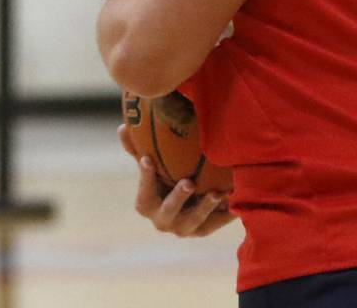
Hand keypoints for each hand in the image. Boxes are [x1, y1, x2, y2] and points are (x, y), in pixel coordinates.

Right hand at [118, 123, 234, 237]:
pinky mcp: (204, 229)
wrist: (191, 199)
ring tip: (217, 192)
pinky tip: (234, 198)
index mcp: (148, 205)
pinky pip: (215, 223)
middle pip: (168, 213)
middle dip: (177, 199)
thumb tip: (121, 127)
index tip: (148, 158)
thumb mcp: (154, 164)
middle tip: (188, 182)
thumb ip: (138, 149)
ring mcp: (184, 228)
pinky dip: (224, 212)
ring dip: (205, 207)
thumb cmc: (165, 176)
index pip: (144, 195)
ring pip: (194, 222)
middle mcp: (164, 220)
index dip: (145, 179)